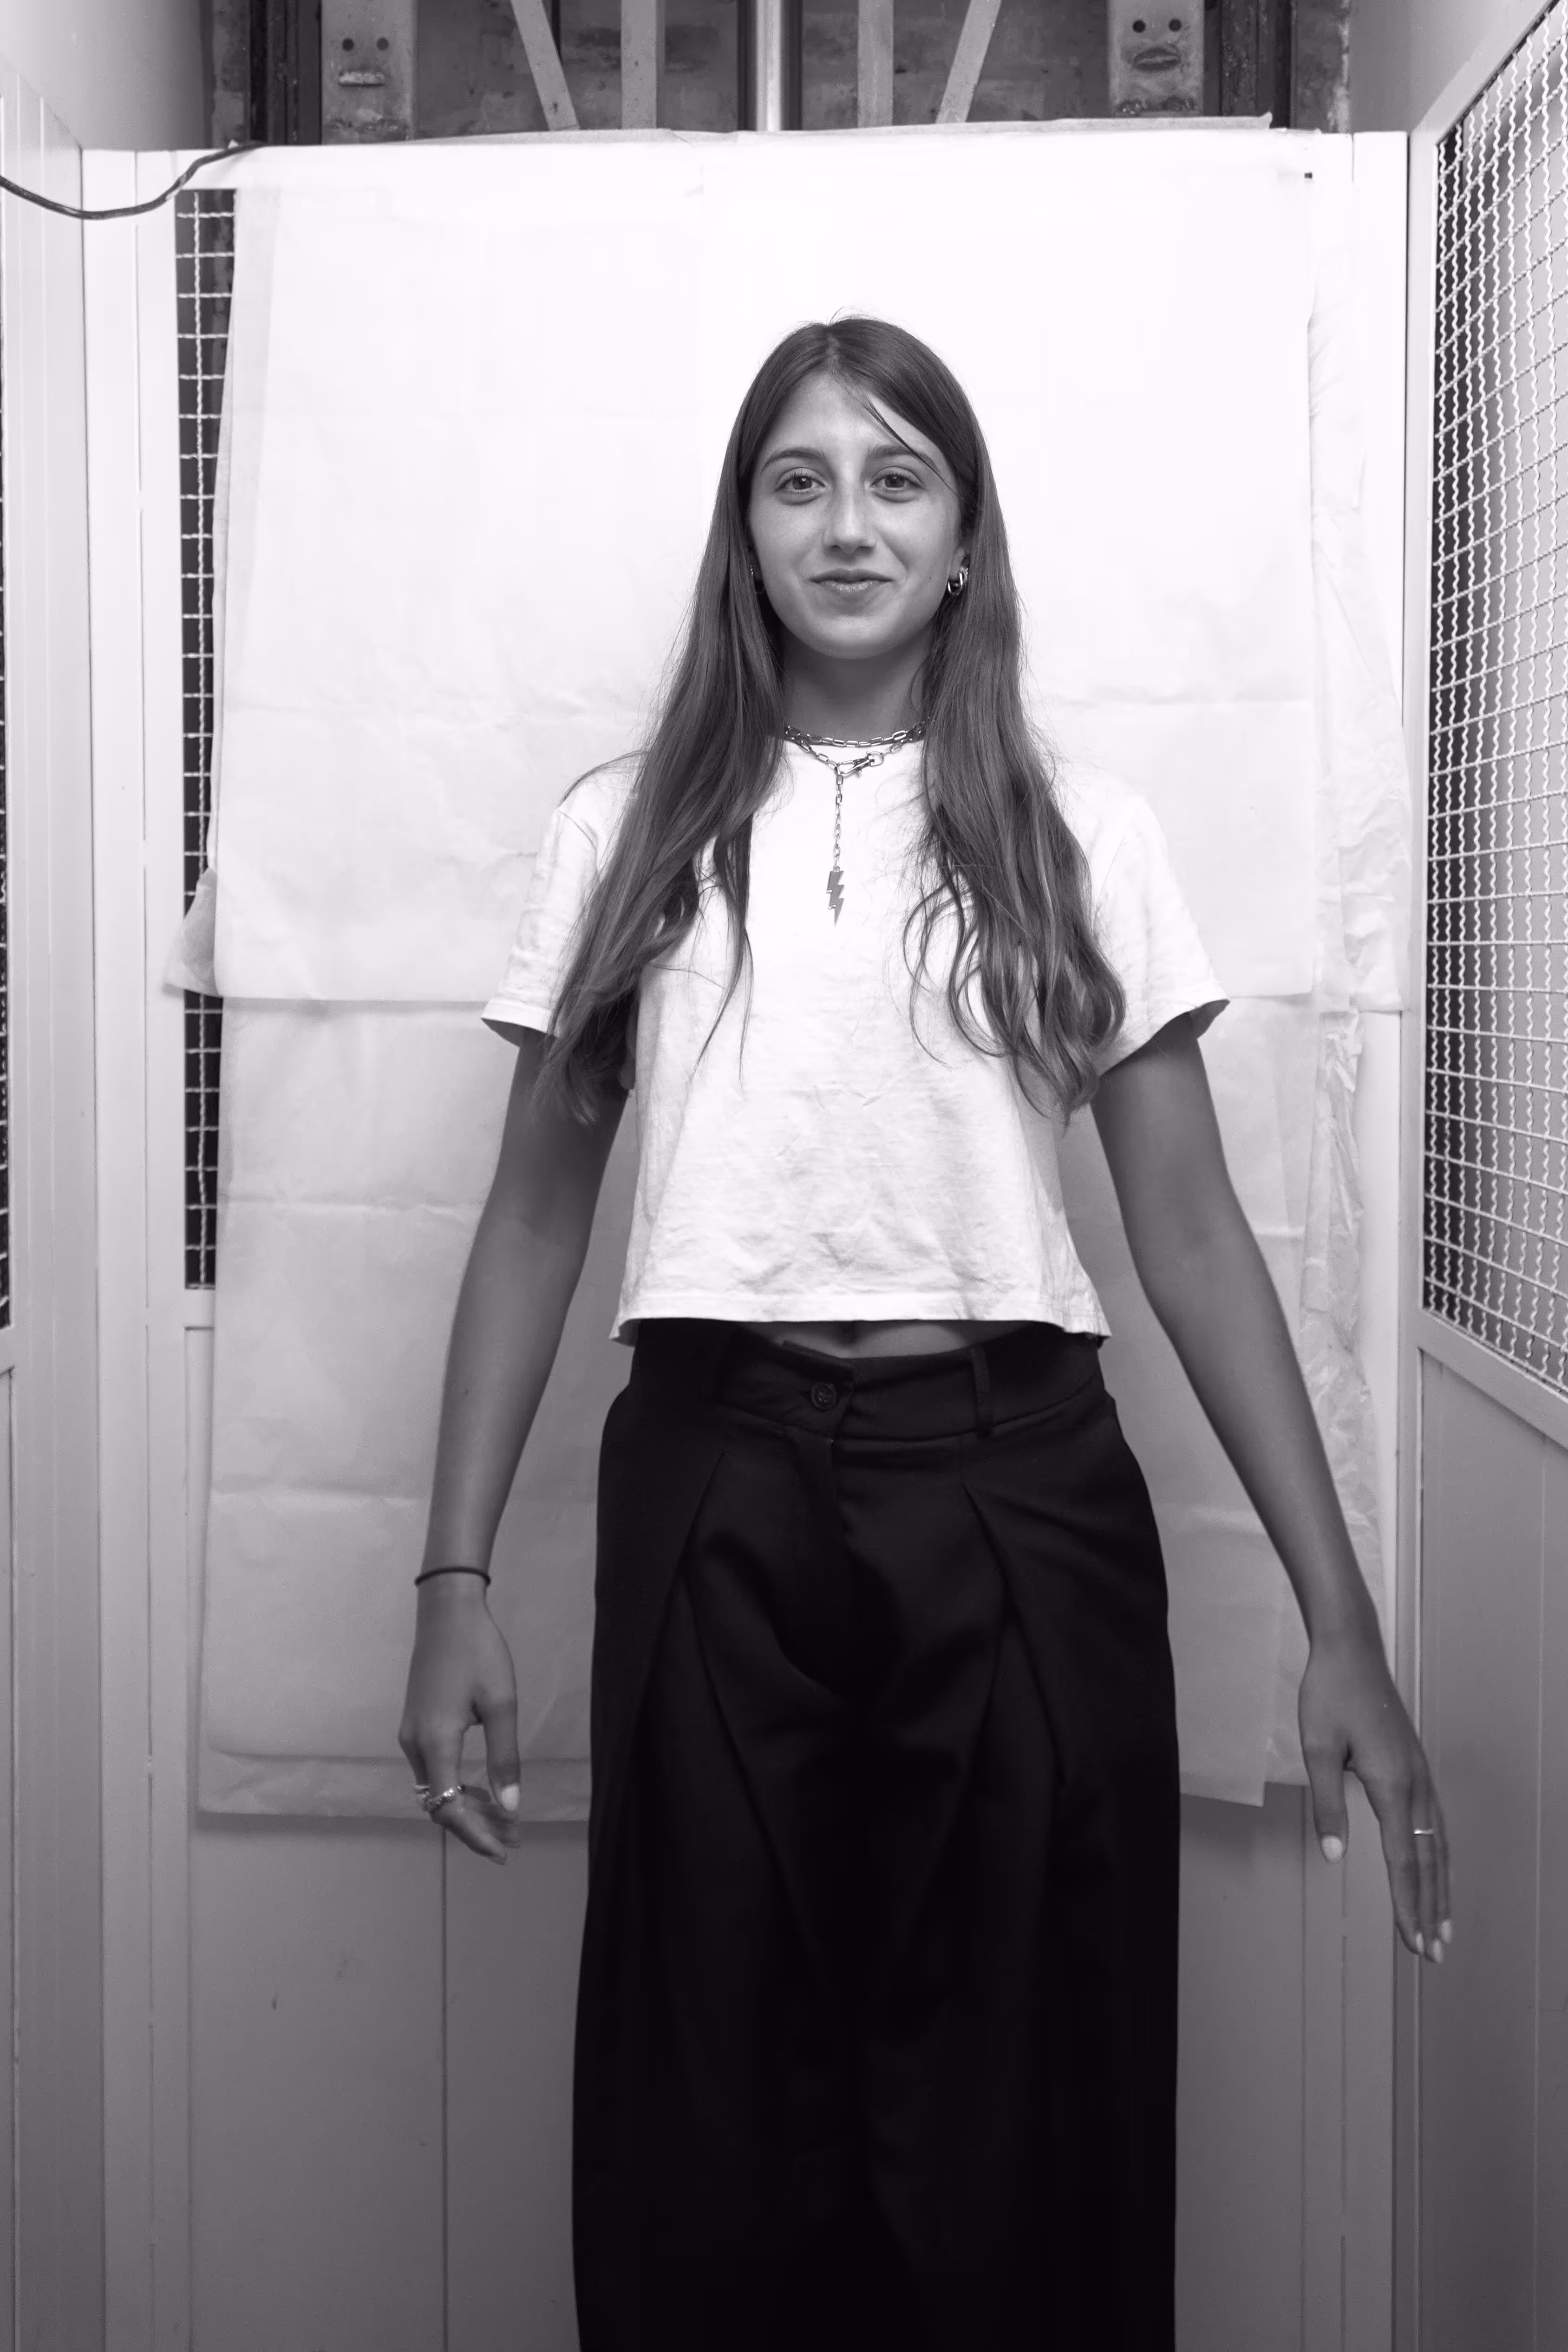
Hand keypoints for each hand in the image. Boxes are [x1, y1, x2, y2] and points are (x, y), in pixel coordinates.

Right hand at [398, 1580, 522, 1864]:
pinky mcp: (415, 1724)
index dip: (475, 1835)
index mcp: (435, 1742)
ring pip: (436, 1788)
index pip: (449, 1808)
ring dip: (467, 1807)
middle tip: (514, 1839)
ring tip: (505, 1819)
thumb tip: (511, 1806)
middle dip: (475, 1826)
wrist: (446, 1612)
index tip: (503, 1851)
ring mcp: (411, 1734)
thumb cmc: (479, 1652)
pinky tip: (483, 1789)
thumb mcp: (501, 1704)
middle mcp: (414, 1744)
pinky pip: (434, 1770)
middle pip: (440, 1804)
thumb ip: (504, 1757)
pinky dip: (457, 1786)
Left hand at [1299, 1625, 1451, 1962]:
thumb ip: (1328, 1805)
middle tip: (1433, 1953)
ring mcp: (1421, 1775)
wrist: (1351, 1650)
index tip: (1414, 1943)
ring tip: (1443, 1927)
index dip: (1409, 1906)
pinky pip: (1435, 1823)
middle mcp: (1416, 1785)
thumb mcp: (1317, 1749)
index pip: (1404, 1862)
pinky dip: (1438, 1856)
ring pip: (1437, 1845)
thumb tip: (1336, 1855)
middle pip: (1427, 1861)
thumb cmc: (1329, 1695)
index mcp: (1393, 1785)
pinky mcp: (1417, 1766)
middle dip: (1431, 1910)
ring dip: (1440, 1888)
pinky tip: (1436, 1869)